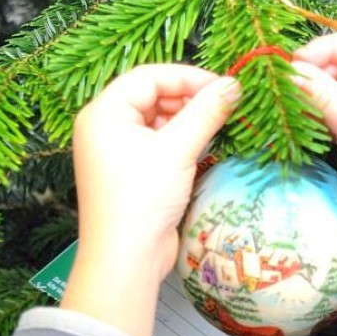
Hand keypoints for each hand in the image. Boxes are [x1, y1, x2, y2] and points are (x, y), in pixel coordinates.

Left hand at [62, 65, 239, 335]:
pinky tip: (204, 143)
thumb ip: (206, 111)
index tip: (224, 86)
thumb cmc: (143, 198)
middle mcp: (104, 127)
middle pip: (151, 96)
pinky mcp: (130, 171)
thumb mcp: (178, 149)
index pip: (148, 76)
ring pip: (157, 120)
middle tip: (225, 105)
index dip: (188, 77)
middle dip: (189, 98)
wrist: (125, 259)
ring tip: (218, 124)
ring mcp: (115, 150)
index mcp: (103, 112)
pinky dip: (181, 139)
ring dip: (188, 119)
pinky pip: (157, 142)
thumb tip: (233, 84)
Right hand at [292, 31, 336, 298]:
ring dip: (314, 90)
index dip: (328, 48)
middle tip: (286, 82)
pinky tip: (299, 113)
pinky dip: (317, 108)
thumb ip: (323, 95)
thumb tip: (288, 71)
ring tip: (289, 98)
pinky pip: (335, 106)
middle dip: (318, 70)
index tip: (295, 62)